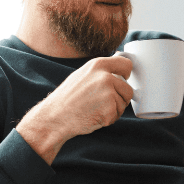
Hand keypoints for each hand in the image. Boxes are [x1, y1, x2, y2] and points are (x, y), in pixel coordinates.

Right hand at [16, 55, 133, 164]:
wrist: (55, 117)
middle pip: (128, 89)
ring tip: (95, 109)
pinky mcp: (109, 110)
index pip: (126, 64)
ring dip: (114, 109)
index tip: (123, 79)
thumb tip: (119, 67)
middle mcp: (105, 77)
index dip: (126, 74)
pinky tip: (93, 116)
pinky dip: (108, 119)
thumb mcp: (82, 75)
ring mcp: (108, 94)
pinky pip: (117, 115)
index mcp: (98, 65)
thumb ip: (100, 71)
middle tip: (102, 102)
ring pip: (123, 103)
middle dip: (120, 98)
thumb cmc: (67, 98)